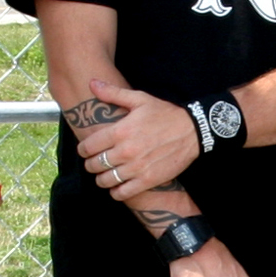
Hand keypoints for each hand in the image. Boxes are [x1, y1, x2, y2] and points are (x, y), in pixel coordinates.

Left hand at [73, 79, 200, 196]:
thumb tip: (92, 83)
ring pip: (105, 180)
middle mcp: (126, 151)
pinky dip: (116, 192)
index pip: (88, 146)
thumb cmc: (165, 114)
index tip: (85, 150)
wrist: (192, 131)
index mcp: (120, 131)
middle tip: (94, 163)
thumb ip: (113, 93)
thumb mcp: (139, 99)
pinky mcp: (148, 180)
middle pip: (94, 164)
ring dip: (101, 179)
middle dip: (90, 164)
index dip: (83, 150)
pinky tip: (117, 186)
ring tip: (105, 174)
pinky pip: (122, 193)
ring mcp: (137, 167)